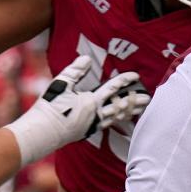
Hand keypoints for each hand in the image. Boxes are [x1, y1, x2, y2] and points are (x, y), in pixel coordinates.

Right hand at [7, 55, 147, 163]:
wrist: (42, 133)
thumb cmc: (49, 107)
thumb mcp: (61, 84)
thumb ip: (75, 71)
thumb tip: (87, 59)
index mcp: (91, 101)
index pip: (112, 88)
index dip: (124, 81)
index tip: (135, 76)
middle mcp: (95, 115)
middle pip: (120, 106)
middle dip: (134, 101)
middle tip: (148, 98)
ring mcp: (92, 125)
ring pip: (115, 118)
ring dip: (128, 112)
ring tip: (140, 109)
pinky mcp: (87, 132)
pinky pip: (107, 125)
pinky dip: (116, 120)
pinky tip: (120, 119)